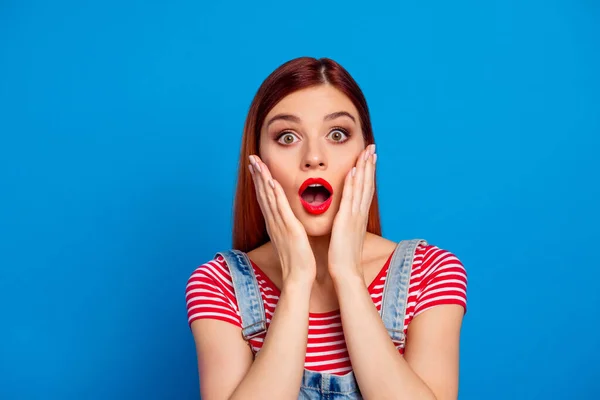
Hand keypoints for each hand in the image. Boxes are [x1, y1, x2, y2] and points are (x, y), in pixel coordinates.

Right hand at [248, 155, 315, 284]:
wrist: (298, 278)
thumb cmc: (298, 261)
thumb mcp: (292, 240)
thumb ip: (289, 228)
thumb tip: (290, 220)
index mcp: (275, 224)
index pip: (265, 199)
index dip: (260, 182)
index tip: (256, 167)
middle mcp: (274, 222)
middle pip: (263, 194)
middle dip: (257, 175)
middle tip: (252, 158)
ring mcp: (280, 225)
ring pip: (268, 197)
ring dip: (262, 178)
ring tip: (257, 163)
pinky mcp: (289, 229)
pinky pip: (280, 208)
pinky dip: (275, 194)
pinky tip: (271, 181)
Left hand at [328, 144, 376, 280]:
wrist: (346, 272)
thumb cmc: (344, 256)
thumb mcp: (346, 235)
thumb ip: (347, 223)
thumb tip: (345, 217)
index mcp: (358, 216)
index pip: (365, 190)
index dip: (368, 173)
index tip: (369, 158)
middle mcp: (359, 213)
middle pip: (367, 184)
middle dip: (370, 165)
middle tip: (372, 148)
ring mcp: (354, 216)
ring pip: (361, 187)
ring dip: (364, 168)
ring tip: (366, 152)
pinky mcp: (346, 220)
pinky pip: (350, 198)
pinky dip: (352, 183)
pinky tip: (353, 170)